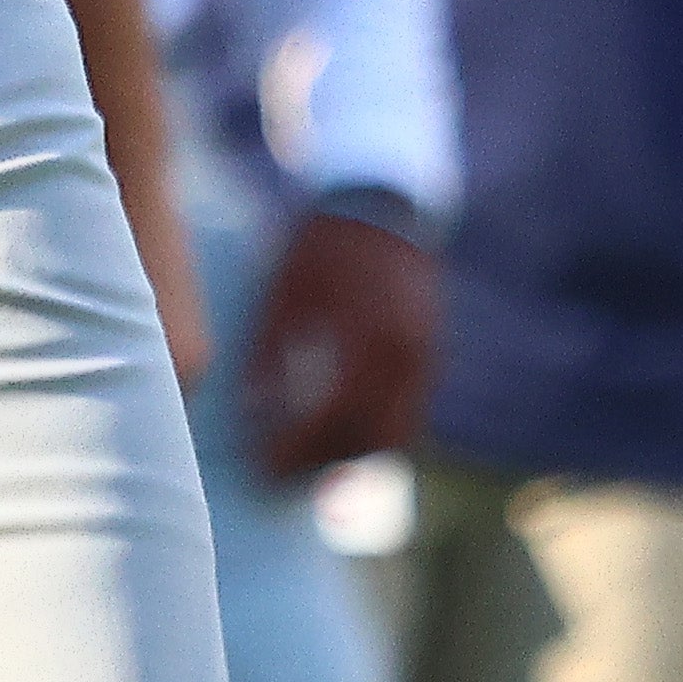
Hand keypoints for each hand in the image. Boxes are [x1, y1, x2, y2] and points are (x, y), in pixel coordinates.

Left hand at [243, 207, 438, 478]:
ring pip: (398, 436)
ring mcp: (427, 359)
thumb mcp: (284, 294)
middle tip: (283, 477)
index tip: (263, 469)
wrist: (382, 204)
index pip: (333, 418)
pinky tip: (339, 434)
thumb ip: (268, 357)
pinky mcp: (432, 358)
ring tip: (308, 464)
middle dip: (327, 468)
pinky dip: (375, 433)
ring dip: (355, 457)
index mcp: (369, 339)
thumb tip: (251, 415)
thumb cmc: (323, 246)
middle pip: (372, 441)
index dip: (296, 450)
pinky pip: (409, 414)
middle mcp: (408, 357)